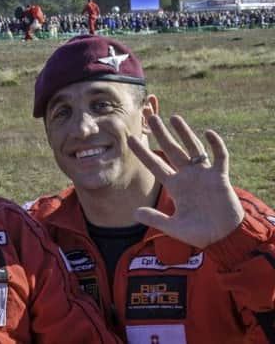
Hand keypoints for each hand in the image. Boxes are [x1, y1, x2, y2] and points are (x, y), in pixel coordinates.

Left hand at [128, 114, 243, 247]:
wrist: (224, 237)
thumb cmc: (199, 234)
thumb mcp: (173, 228)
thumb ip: (155, 219)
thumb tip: (134, 212)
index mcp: (174, 186)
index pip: (155, 165)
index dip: (143, 152)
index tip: (130, 139)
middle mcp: (187, 176)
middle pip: (172, 150)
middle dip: (162, 134)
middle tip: (151, 116)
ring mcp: (204, 175)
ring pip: (193, 148)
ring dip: (185, 133)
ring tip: (175, 117)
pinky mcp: (220, 177)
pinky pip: (219, 157)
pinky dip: (215, 145)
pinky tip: (208, 133)